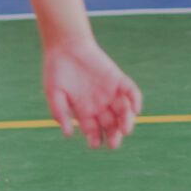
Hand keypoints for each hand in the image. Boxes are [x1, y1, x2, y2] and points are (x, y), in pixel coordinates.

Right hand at [42, 34, 141, 148]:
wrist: (65, 46)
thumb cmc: (56, 71)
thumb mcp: (55, 94)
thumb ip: (60, 113)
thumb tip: (68, 134)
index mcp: (84, 111)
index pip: (94, 131)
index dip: (96, 140)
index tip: (95, 144)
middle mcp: (99, 104)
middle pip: (111, 125)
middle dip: (114, 136)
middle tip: (114, 143)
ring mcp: (110, 92)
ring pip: (123, 112)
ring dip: (126, 123)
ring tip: (125, 130)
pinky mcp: (118, 79)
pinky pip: (131, 92)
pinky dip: (135, 101)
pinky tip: (136, 110)